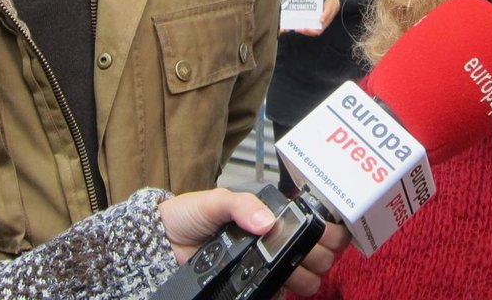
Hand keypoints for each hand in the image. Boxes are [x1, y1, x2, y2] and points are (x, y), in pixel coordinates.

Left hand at [158, 188, 349, 295]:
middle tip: (314, 254)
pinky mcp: (253, 286)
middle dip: (321, 253)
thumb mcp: (215, 200)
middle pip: (315, 251)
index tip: (329, 235)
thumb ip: (241, 205)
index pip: (309, 221)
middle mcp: (271, 240)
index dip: (325, 228)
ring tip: (297, 273)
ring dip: (307, 275)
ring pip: (304, 275)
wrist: (162, 245)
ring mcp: (263, 265)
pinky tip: (281, 286)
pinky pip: (278, 292)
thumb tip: (267, 222)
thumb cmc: (187, 216)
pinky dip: (284, 291)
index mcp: (268, 215)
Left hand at [292, 0, 340, 35]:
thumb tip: (321, 21)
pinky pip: (308, 23)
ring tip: (295, 27)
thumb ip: (326, 14)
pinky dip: (303, 23)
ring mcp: (316, 22)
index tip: (305, 28)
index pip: (317, 32)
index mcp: (324, 24)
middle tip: (296, 29)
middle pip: (311, 31)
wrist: (333, 3)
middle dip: (304, 31)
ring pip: (308, 28)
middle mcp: (319, 25)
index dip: (311, 31)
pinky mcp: (314, 19)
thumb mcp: (330, 8)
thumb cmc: (332, 6)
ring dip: (302, 29)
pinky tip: (298, 21)